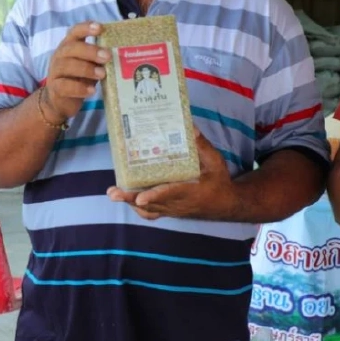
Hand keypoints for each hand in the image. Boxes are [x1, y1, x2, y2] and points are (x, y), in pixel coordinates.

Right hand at [43, 22, 107, 120]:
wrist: (60, 101)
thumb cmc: (78, 78)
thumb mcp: (89, 65)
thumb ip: (99, 59)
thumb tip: (121, 53)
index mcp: (69, 46)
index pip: (75, 32)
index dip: (86, 28)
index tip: (100, 28)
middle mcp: (60, 56)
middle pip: (72, 48)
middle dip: (91, 51)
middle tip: (107, 56)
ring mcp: (55, 72)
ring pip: (67, 66)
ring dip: (86, 69)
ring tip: (102, 74)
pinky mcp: (55, 88)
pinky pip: (65, 86)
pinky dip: (79, 88)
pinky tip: (92, 91)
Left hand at [107, 132, 235, 220]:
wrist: (225, 204)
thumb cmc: (219, 181)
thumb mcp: (215, 162)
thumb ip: (202, 146)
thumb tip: (190, 127)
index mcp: (191, 191)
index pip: (170, 194)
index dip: (155, 196)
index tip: (140, 198)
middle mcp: (179, 204)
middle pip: (151, 204)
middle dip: (131, 199)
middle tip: (113, 193)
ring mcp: (172, 210)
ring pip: (148, 210)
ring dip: (130, 203)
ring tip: (114, 193)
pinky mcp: (170, 211)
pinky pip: (151, 213)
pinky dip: (138, 208)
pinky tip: (128, 198)